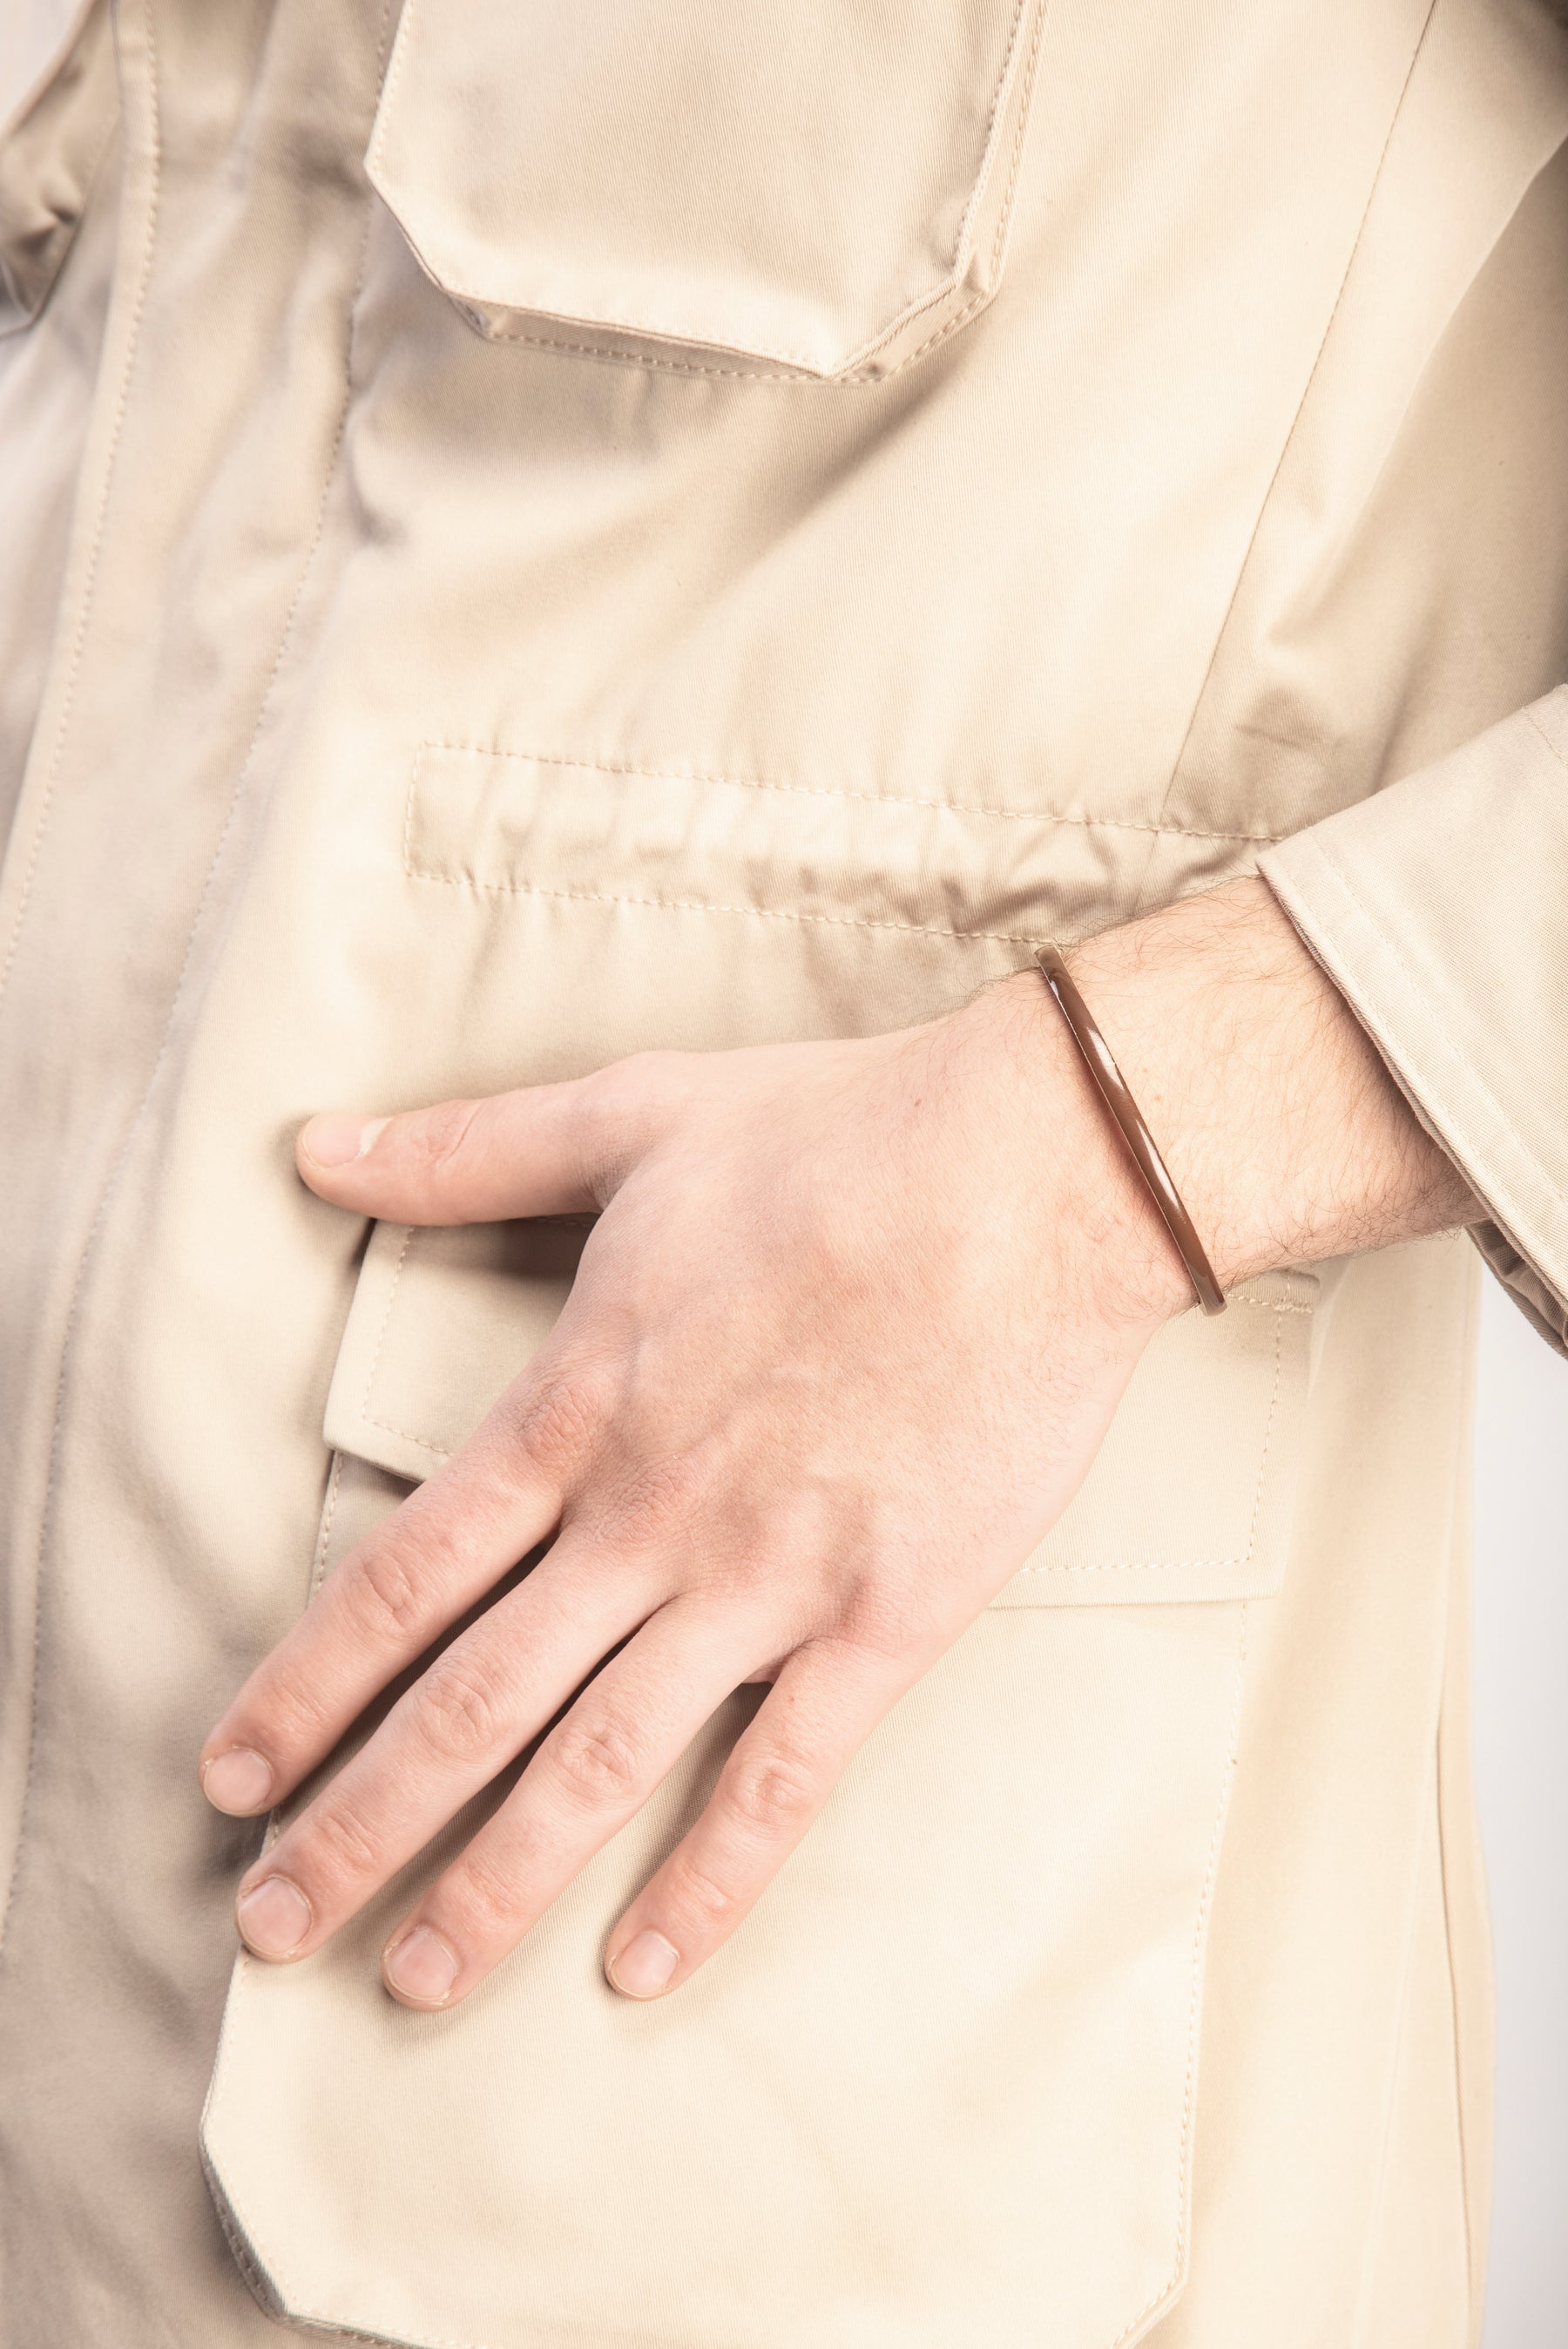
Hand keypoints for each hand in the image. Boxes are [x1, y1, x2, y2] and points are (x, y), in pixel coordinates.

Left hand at [199, 880, 1473, 2006]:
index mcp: (578, 1408)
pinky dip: (713, 1881)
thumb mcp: (627, 1116)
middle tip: (273, 1928)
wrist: (1034, 1174)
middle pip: (470, 1702)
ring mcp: (765, 1578)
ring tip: (417, 1981)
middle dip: (357, 1824)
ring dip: (497, 1880)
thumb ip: (465, 1154)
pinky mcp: (885, 1617)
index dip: (305, 1685)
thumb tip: (316, 1149)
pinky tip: (645, 1970)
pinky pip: (784, 1777)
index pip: (402, 1579)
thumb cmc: (837, 1136)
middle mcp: (647, 1517)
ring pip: (600, 1762)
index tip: (229, 1774)